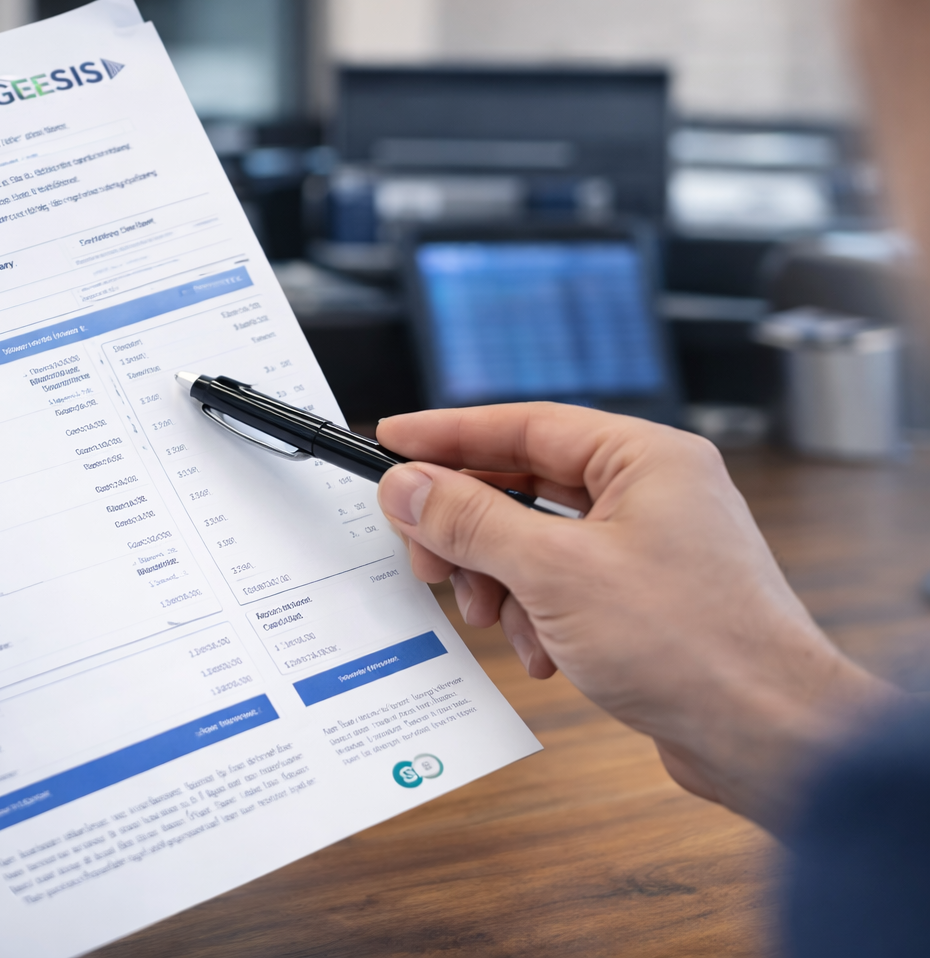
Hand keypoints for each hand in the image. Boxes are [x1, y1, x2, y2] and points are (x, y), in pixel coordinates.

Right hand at [375, 403, 896, 832]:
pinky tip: (543, 654)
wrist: (772, 739)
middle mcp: (651, 492)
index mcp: (644, 458)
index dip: (449, 434)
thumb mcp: (554, 573)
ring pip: (535, 542)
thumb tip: (408, 485)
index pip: (524, 425)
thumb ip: (470, 521)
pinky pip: (561, 587)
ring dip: (501, 583)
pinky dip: (536, 617)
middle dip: (469, 528)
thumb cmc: (694, 646)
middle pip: (523, 485)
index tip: (392, 440)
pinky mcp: (644, 600)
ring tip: (495, 619)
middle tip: (425, 554)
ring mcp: (649, 547)